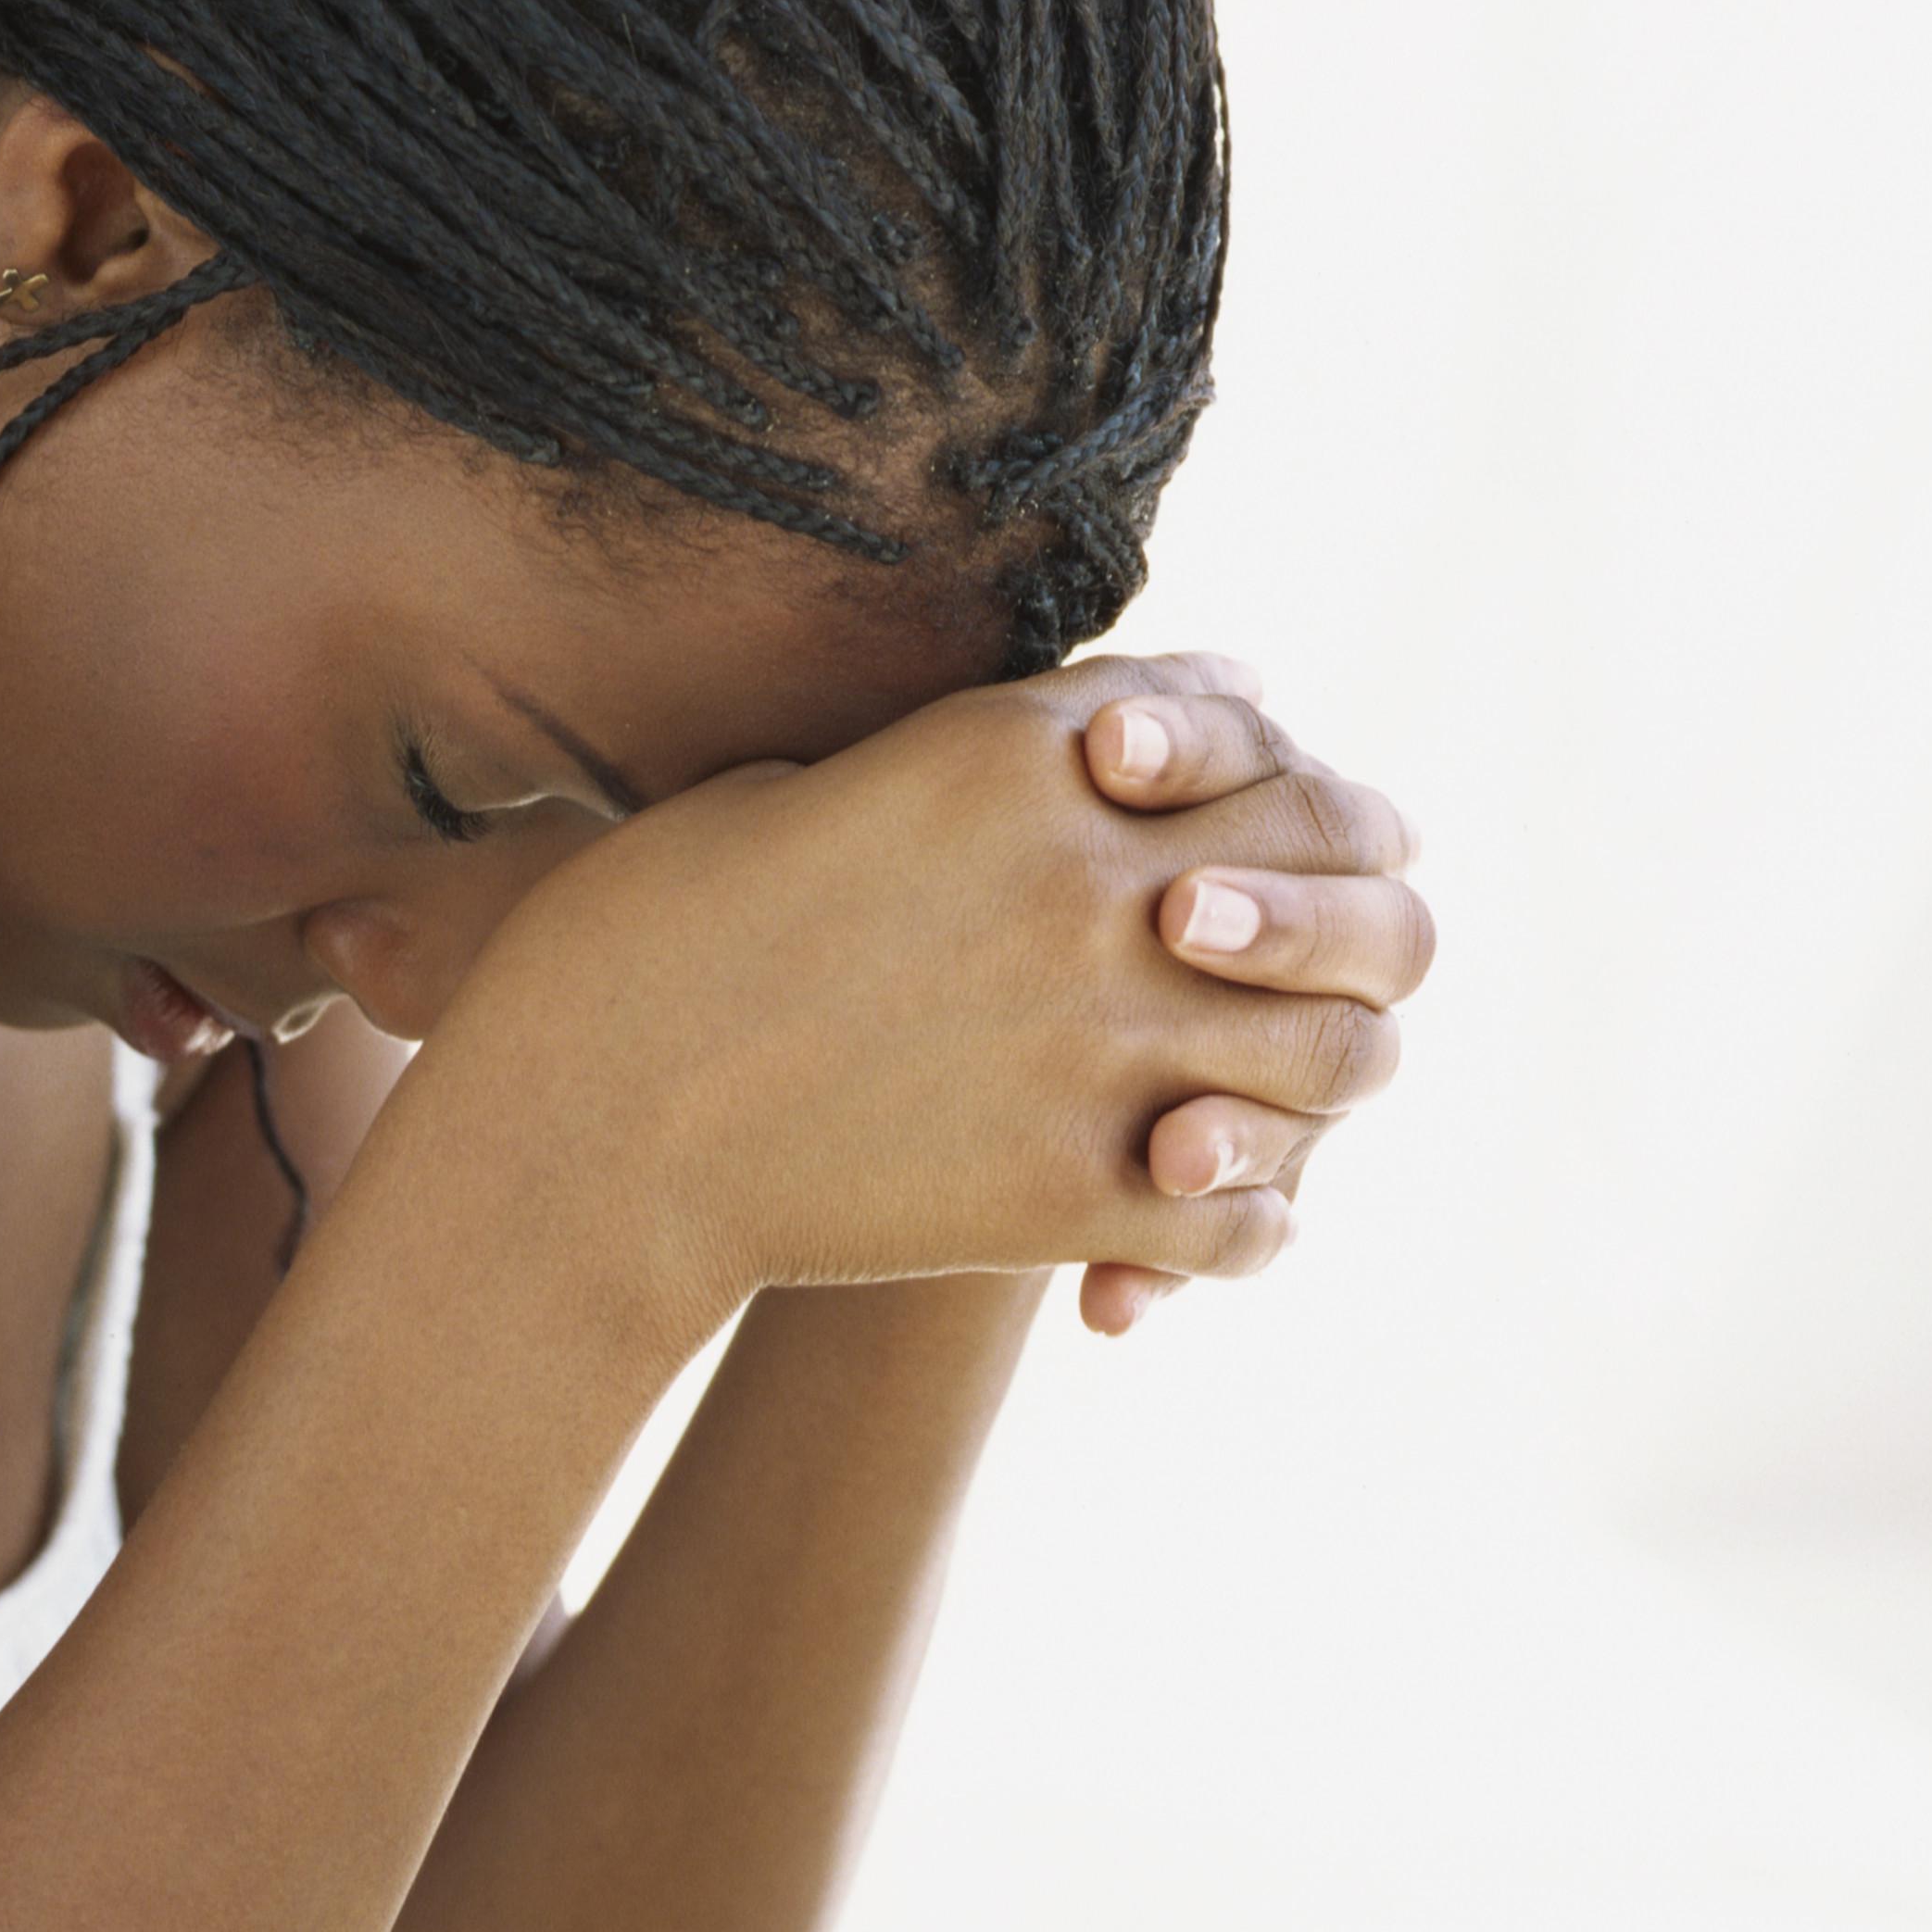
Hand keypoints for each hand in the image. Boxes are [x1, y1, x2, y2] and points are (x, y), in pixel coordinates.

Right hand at [401, 651, 1423, 1333]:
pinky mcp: (1073, 1194)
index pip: (1244, 720)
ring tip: (1282, 1078)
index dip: (1274, 759)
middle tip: (1328, 935)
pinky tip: (1217, 1198)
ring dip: (1330, 1061)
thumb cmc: (655, 936)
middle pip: (1336, 860)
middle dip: (1348, 894)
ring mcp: (1098, 1044)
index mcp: (1014, 748)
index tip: (1271, 793)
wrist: (583, 1130)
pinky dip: (1254, 1212)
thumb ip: (973, 747)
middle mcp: (1090, 881)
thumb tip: (1114, 719)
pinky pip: (1252, 1210)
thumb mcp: (804, 777)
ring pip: (1336, 1046)